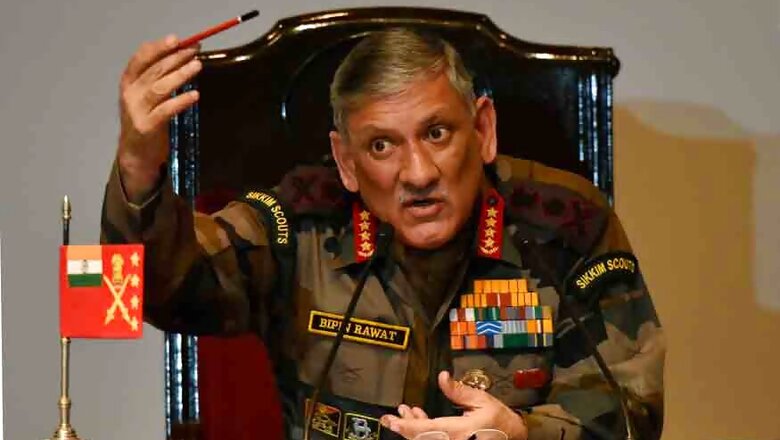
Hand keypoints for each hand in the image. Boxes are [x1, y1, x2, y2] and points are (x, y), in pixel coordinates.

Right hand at [117, 34, 201, 202]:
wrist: (136, 153)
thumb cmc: (146, 119)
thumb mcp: (147, 95)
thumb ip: (158, 77)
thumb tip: (182, 56)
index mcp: (128, 82)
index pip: (140, 59)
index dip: (158, 48)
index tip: (176, 40)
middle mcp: (130, 94)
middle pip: (154, 71)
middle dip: (175, 58)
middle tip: (195, 51)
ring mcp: (137, 111)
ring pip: (159, 88)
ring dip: (180, 75)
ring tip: (197, 66)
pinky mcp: (147, 127)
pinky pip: (166, 111)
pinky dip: (181, 101)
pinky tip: (195, 94)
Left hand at [380, 371, 527, 439]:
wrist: (515, 438)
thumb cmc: (500, 420)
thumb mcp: (482, 400)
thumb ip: (459, 391)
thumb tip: (442, 377)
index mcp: (460, 432)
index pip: (426, 430)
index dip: (406, 426)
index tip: (390, 420)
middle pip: (421, 439)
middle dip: (405, 427)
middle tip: (393, 417)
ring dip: (414, 429)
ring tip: (408, 412)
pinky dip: (425, 433)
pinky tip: (423, 421)